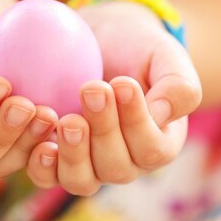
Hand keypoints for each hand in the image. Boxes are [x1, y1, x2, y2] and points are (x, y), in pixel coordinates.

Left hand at [26, 0, 201, 194]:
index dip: (137, 122)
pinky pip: (47, 175)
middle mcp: (125, 162)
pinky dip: (42, 163)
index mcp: (159, 143)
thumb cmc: (139, 49)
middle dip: (103, 129)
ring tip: (67, 120)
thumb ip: (178, 86)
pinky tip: (42, 139)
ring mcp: (88, 164)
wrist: (102, 40)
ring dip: (73, 154)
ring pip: (81, 181)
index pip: (152, 149)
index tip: (123, 83)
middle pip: (116, 168)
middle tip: (91, 88)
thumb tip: (160, 116)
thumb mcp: (166, 57)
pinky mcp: (56, 156)